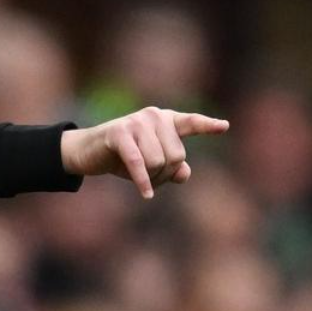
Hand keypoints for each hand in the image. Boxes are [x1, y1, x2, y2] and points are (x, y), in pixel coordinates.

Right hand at [60, 107, 229, 198]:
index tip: (224, 126)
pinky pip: (139, 162)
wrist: (87, 151)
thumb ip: (172, 167)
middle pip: (176, 155)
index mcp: (165, 120)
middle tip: (150, 178)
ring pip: (158, 161)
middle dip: (165, 174)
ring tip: (140, 178)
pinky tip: (146, 194)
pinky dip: (142, 181)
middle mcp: (153, 116)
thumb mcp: (150, 163)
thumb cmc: (123, 156)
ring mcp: (136, 122)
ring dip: (151, 178)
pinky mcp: (119, 133)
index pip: (191, 123)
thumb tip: (184, 174)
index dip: (207, 126)